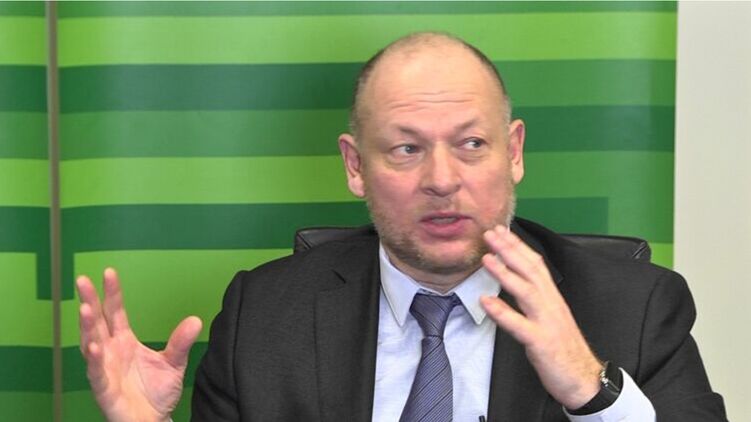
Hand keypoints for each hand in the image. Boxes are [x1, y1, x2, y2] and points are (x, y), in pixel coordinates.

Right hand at [77, 268, 202, 421]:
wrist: (153, 421)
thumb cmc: (157, 392)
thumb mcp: (174, 363)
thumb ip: (181, 342)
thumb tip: (195, 320)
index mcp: (124, 341)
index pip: (115, 312)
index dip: (112, 293)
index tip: (109, 272)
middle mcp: (110, 352)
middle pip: (97, 322)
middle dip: (90, 301)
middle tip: (84, 281)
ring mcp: (104, 369)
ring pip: (91, 344)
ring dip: (87, 327)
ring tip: (85, 308)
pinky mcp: (104, 390)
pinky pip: (96, 373)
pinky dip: (93, 360)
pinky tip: (92, 346)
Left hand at [479, 227, 601, 408]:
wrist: (585, 379)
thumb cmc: (564, 348)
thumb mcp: (551, 317)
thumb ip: (536, 298)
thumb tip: (519, 281)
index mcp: (552, 297)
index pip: (535, 264)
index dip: (518, 246)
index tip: (502, 230)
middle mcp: (551, 304)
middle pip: (530, 271)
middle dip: (509, 250)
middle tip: (490, 233)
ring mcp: (547, 322)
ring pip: (526, 292)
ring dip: (505, 273)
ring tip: (486, 259)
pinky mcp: (541, 342)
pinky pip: (519, 325)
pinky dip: (502, 312)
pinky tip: (485, 301)